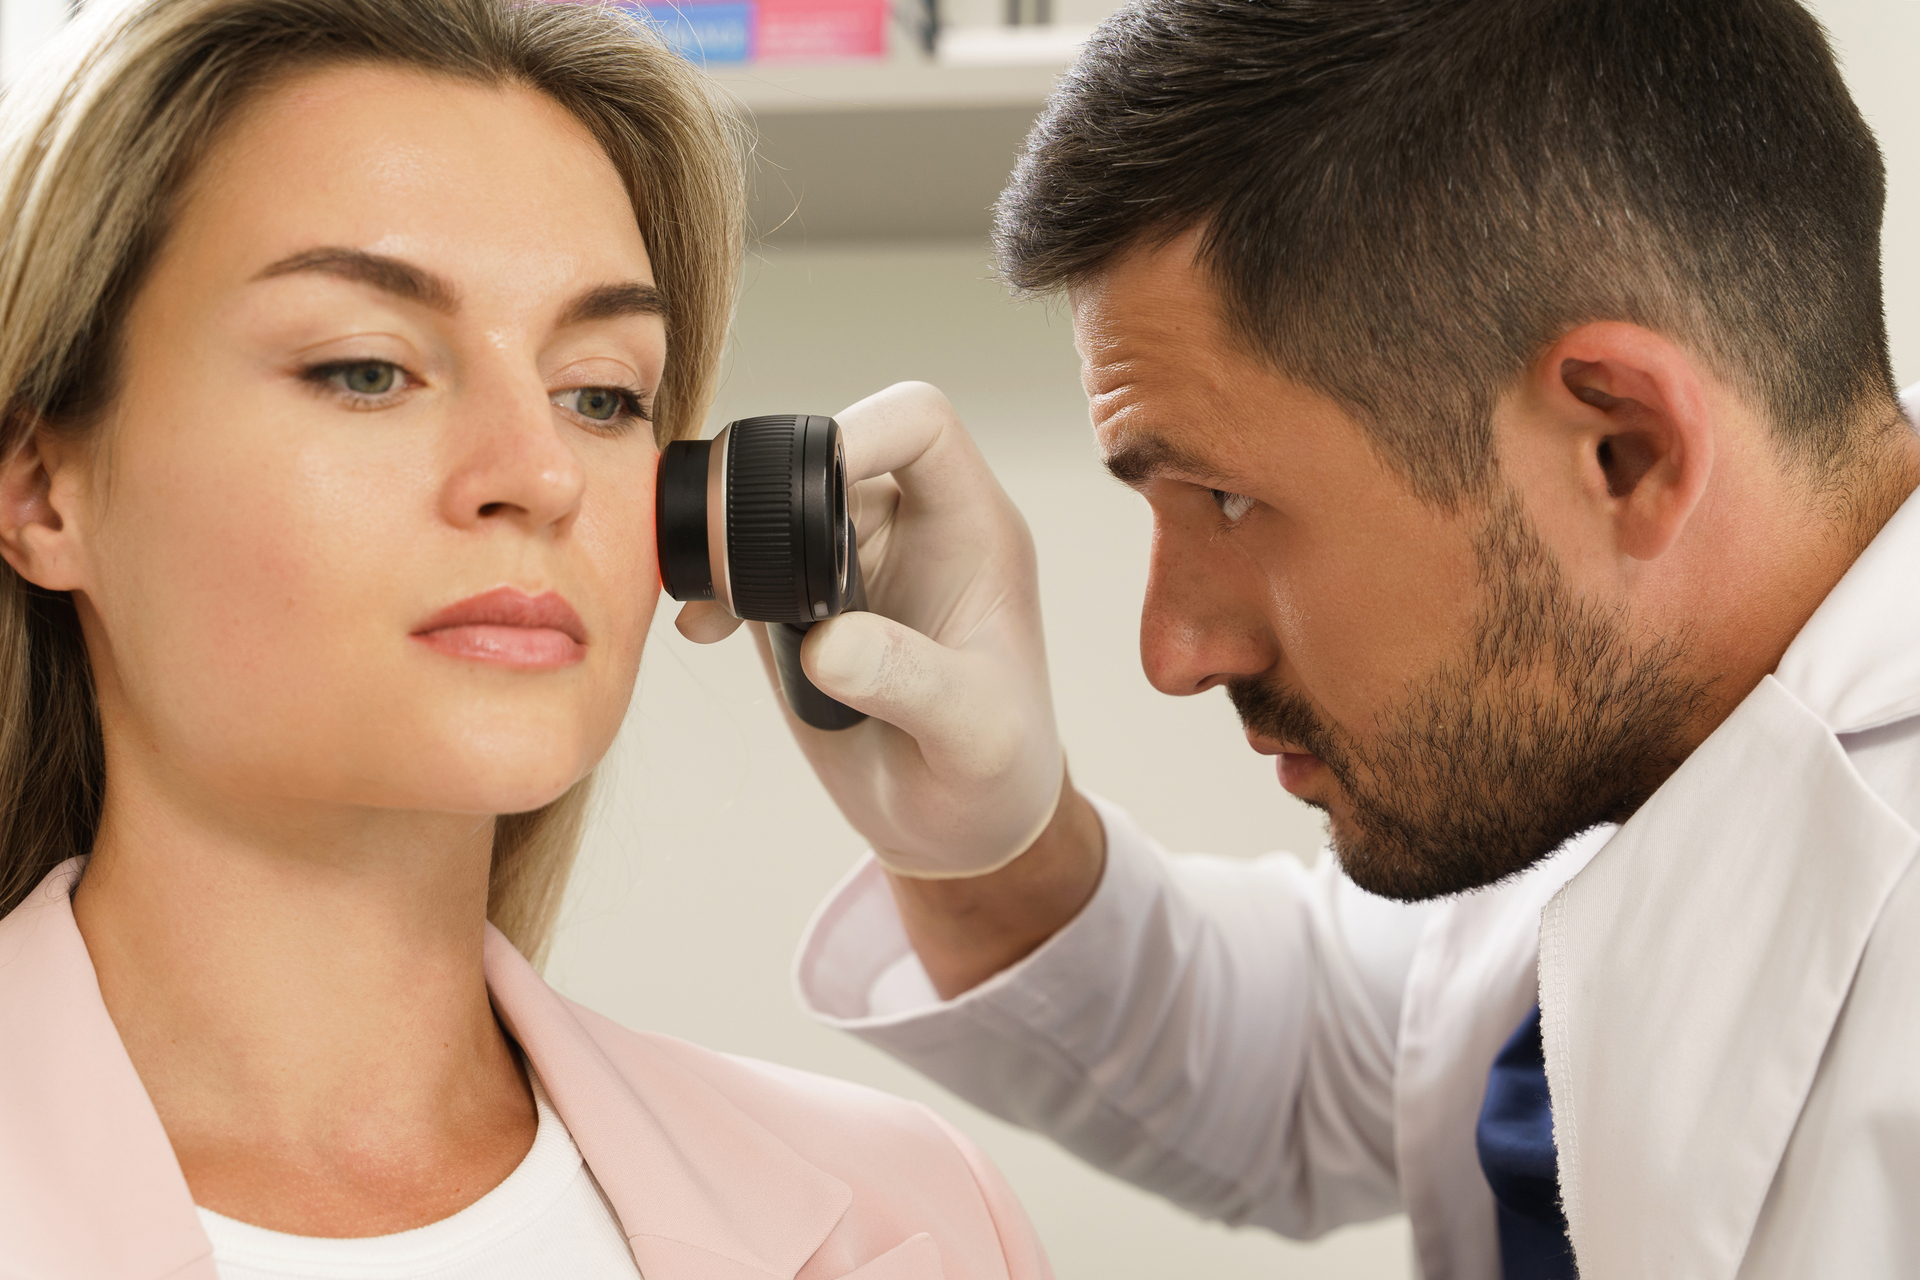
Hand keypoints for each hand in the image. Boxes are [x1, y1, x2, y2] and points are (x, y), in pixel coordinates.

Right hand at [676, 382, 1063, 878]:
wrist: (955, 829)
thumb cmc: (996, 774)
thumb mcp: (976, 737)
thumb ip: (913, 683)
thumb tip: (826, 641)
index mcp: (972, 529)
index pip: (920, 425)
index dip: (863, 428)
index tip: (810, 484)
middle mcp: (907, 528)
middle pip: (825, 449)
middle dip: (769, 490)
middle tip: (734, 564)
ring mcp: (844, 561)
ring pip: (768, 500)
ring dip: (726, 538)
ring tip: (716, 606)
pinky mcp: (794, 603)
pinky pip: (737, 562)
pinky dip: (709, 585)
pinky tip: (705, 632)